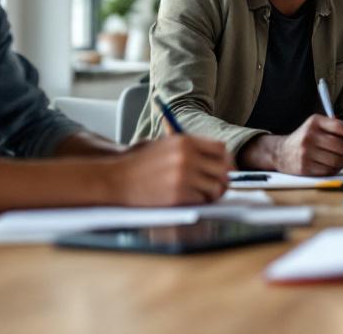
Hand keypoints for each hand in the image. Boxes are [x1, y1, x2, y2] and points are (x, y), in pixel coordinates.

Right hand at [109, 134, 230, 205]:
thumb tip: (220, 158)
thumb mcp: (165, 144)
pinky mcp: (178, 196)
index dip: (225, 160)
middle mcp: (187, 157)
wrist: (117, 179)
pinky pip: (202, 200)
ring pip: (215, 188)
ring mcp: (183, 177)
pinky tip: (189, 199)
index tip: (223, 168)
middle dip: (222, 179)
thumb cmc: (141, 162)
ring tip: (203, 194)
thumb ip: (190, 147)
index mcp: (185, 141)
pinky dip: (199, 202)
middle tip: (217, 186)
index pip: (220, 149)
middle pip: (222, 169)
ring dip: (211, 193)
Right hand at [273, 114, 342, 175]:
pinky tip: (331, 166)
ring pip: (337, 160)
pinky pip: (328, 171)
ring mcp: (306, 152)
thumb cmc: (306, 139)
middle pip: (341, 146)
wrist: (281, 152)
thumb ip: (338, 129)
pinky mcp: (305, 167)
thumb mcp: (318, 127)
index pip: (341, 128)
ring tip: (340, 161)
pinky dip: (334, 170)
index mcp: (314, 122)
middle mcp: (309, 136)